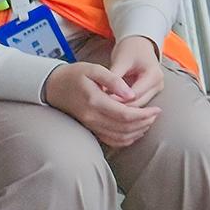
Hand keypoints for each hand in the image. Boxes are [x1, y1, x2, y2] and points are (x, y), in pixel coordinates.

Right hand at [44, 61, 160, 148]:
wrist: (52, 86)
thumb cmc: (74, 74)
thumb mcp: (93, 69)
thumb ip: (113, 80)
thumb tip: (130, 94)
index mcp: (95, 102)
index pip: (125, 115)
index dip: (144, 114)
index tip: (157, 109)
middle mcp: (92, 117)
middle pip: (124, 128)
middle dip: (144, 123)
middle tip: (156, 114)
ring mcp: (89, 125)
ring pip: (118, 137)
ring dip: (137, 132)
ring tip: (148, 121)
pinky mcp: (89, 128)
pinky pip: (109, 140)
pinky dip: (125, 139)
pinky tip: (135, 131)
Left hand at [105, 35, 164, 108]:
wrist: (139, 44)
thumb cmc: (131, 49)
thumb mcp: (121, 60)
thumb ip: (114, 77)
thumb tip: (104, 93)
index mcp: (153, 75)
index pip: (135, 95)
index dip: (118, 99)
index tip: (102, 100)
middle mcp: (158, 84)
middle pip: (138, 103)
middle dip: (120, 106)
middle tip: (100, 105)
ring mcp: (155, 89)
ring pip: (137, 106)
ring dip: (122, 107)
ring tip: (105, 104)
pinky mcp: (150, 93)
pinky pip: (137, 103)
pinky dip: (125, 104)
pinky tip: (112, 103)